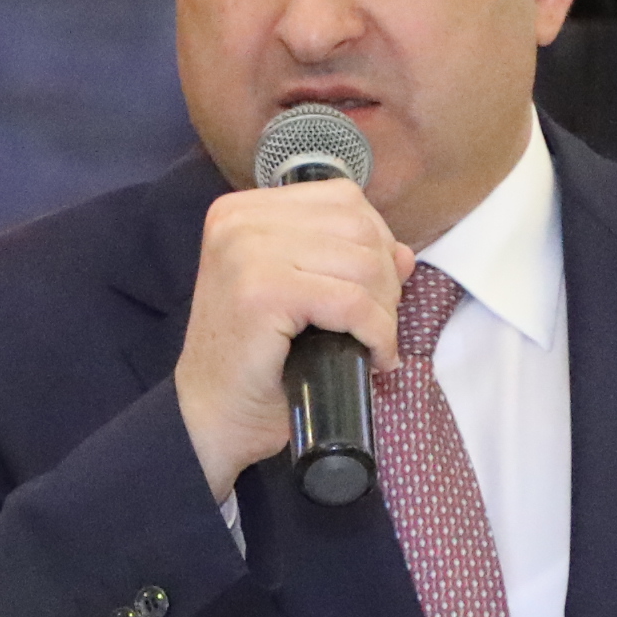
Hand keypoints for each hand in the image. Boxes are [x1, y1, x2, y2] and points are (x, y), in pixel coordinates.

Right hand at [172, 179, 410, 501]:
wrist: (211, 417)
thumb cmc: (255, 361)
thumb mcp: (300, 297)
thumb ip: (344, 263)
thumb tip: (405, 255)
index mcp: (244, 211)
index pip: (343, 199)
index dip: (377, 243)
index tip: (375, 291)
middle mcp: (240, 221)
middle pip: (358, 227)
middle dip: (385, 280)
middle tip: (377, 326)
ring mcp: (247, 253)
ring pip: (362, 264)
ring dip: (384, 311)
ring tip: (375, 343)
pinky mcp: (262, 293)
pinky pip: (351, 302)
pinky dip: (377, 332)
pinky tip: (376, 357)